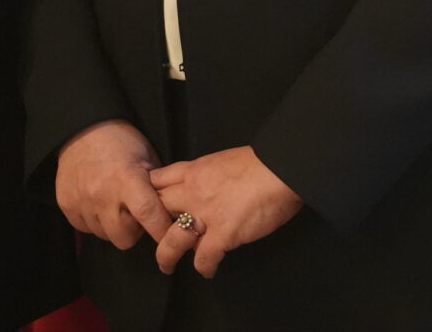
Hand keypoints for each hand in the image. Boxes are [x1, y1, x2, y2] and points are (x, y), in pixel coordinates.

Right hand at [55, 120, 171, 249]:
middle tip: (135, 214)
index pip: (148, 214)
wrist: (83, 129)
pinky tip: (99, 203)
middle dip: (134, 231)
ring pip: (104, 235)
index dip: (161, 229)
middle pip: (123, 237)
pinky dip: (95, 221)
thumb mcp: (146, 158)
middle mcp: (102, 193)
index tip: (168, 235)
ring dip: (113, 225)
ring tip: (115, 205)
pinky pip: (86, 228)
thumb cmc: (121, 142)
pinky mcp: (66, 205)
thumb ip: (155, 188)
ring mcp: (81, 201)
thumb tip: (167, 215)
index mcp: (127, 178)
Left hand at [150, 146, 301, 278]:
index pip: (158, 181)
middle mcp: (192, 192)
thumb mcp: (225, 160)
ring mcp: (205, 215)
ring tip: (167, 265)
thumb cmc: (263, 160)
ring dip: (166, 256)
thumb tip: (211, 191)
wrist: (281, 167)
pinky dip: (204, 267)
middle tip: (155, 237)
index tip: (150, 205)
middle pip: (156, 211)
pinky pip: (203, 258)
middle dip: (152, 225)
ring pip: (170, 241)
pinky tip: (208, 271)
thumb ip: (211, 175)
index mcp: (194, 170)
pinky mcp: (222, 234)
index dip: (149, 194)